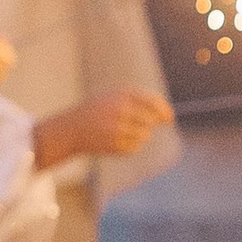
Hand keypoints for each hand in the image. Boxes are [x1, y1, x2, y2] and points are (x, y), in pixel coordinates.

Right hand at [34, 87, 170, 168]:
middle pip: (151, 121)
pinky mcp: (114, 144)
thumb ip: (140, 101)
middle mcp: (122, 109)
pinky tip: (115, 141)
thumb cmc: (98, 111)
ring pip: (145, 136)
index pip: (153, 102)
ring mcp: (118, 127)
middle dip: (149, 124)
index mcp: (123, 94)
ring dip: (139, 136)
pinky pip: (135, 147)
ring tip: (121, 132)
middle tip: (135, 124)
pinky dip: (130, 146)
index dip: (165, 111)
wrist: (72, 128)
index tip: (169, 119)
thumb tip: (166, 115)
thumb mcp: (115, 97)